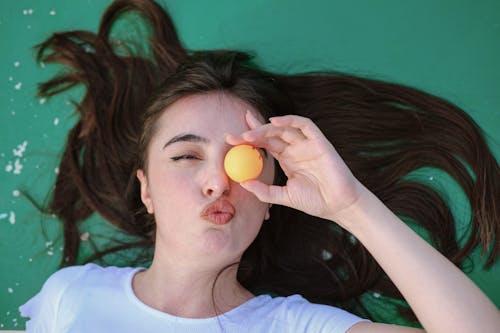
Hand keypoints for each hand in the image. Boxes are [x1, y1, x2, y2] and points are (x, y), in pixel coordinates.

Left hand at [226, 111, 363, 224]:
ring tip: (248, 135)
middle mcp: (295, 149)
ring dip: (265, 128)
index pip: (265, 144)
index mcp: (287, 159)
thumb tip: (243, 183)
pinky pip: (304, 125)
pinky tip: (274, 122)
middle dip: (252, 131)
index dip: (249, 138)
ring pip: (284, 128)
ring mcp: (307, 144)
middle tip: (234, 137)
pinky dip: (290, 120)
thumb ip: (264, 191)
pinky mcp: (319, 142)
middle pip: (271, 134)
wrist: (338, 205)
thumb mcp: (284, 197)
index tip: (230, 139)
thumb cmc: (314, 201)